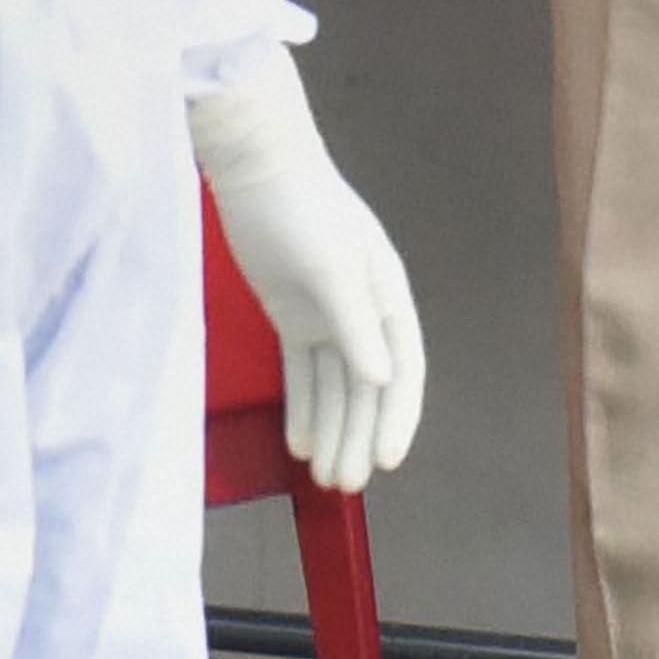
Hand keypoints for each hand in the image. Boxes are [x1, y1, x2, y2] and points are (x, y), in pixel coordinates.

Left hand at [186, 56, 427, 493]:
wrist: (257, 172)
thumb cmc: (301, 210)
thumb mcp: (331, 266)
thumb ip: (355, 323)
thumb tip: (382, 378)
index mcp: (387, 298)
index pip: (402, 371)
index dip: (397, 418)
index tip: (386, 460)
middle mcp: (364, 313)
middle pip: (367, 389)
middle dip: (358, 437)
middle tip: (345, 486)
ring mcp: (328, 316)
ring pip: (335, 387)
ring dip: (332, 430)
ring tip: (325, 479)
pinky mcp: (293, 314)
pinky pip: (303, 373)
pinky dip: (303, 408)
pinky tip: (299, 444)